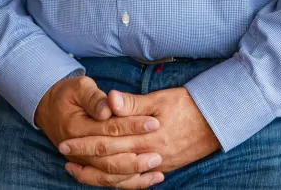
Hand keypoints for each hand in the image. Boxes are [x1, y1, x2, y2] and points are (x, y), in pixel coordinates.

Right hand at [35, 75, 162, 187]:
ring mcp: (83, 161)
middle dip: (136, 156)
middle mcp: (79, 150)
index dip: (132, 126)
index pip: (109, 129)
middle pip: (110, 157)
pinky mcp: (89, 166)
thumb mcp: (79, 87)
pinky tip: (148, 179)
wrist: (48, 109)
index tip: (154, 122)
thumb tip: (108, 108)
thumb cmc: (67, 94)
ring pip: (110, 175)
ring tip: (156, 168)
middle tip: (158, 153)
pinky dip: (128, 182)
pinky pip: (108, 180)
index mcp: (77, 127)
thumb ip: (94, 98)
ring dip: (134, 174)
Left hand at [60, 87, 220, 185]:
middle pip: (110, 162)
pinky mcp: (164, 168)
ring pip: (121, 177)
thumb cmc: (187, 105)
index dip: (84, 144)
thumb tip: (110, 100)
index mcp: (144, 137)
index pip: (107, 144)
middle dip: (85, 159)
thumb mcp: (160, 99)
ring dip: (97, 175)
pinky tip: (109, 180)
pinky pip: (137, 181)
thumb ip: (133, 103)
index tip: (65, 141)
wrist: (217, 120)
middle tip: (63, 154)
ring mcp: (156, 165)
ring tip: (78, 170)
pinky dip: (121, 182)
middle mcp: (148, 156)